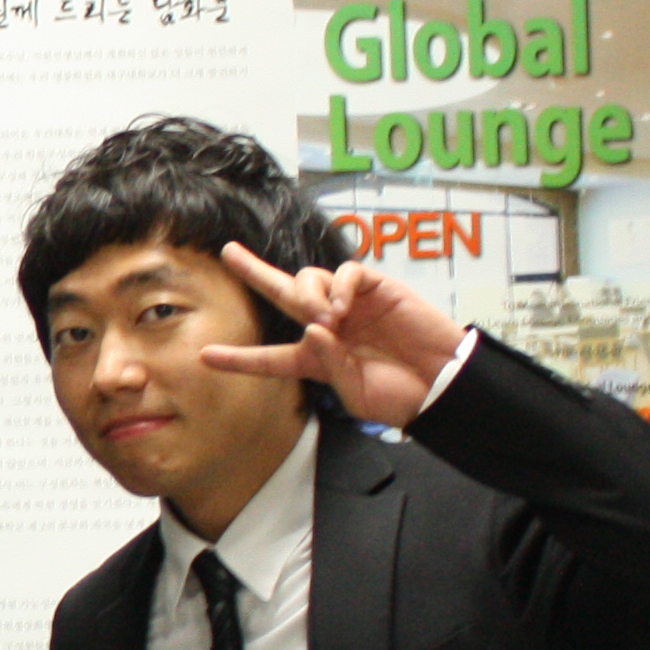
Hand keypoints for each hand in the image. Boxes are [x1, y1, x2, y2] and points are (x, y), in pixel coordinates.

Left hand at [202, 242, 466, 426]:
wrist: (443, 384)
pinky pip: (346, 273)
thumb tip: (312, 328)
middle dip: (254, 272)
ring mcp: (351, 305)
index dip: (240, 359)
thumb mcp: (356, 393)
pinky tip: (342, 307)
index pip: (271, 357)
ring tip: (327, 319)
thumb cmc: (400, 397)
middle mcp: (328, 327)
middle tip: (229, 253)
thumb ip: (329, 365)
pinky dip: (338, 285)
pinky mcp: (376, 289)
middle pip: (283, 294)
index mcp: (317, 360)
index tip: (205, 357)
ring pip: (309, 280)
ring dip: (308, 295)